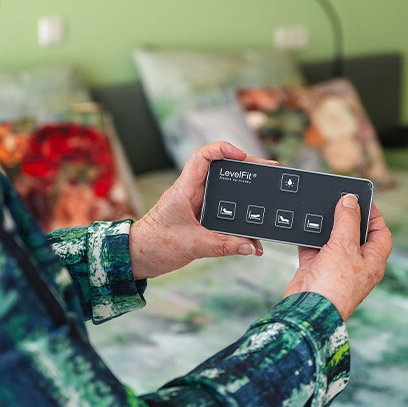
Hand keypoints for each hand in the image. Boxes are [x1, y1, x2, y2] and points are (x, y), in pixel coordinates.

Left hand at [129, 142, 277, 279]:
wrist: (139, 257)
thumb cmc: (155, 245)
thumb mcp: (193, 246)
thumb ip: (223, 246)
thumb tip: (250, 246)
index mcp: (184, 189)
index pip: (202, 156)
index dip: (223, 149)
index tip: (242, 157)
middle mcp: (191, 191)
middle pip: (220, 169)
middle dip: (245, 167)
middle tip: (268, 169)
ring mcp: (196, 203)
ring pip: (224, 189)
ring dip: (244, 192)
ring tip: (266, 193)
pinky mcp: (200, 216)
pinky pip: (223, 210)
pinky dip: (238, 217)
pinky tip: (251, 232)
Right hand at [284, 194, 391, 320]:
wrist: (308, 307)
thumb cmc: (334, 286)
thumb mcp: (345, 246)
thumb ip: (347, 221)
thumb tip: (350, 201)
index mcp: (373, 261)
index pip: (381, 233)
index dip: (374, 215)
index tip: (362, 200)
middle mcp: (356, 264)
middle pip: (356, 234)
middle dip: (347, 218)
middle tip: (339, 202)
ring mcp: (335, 267)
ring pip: (332, 240)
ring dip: (326, 227)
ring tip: (321, 212)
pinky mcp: (315, 268)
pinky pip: (312, 248)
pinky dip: (307, 239)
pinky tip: (303, 229)